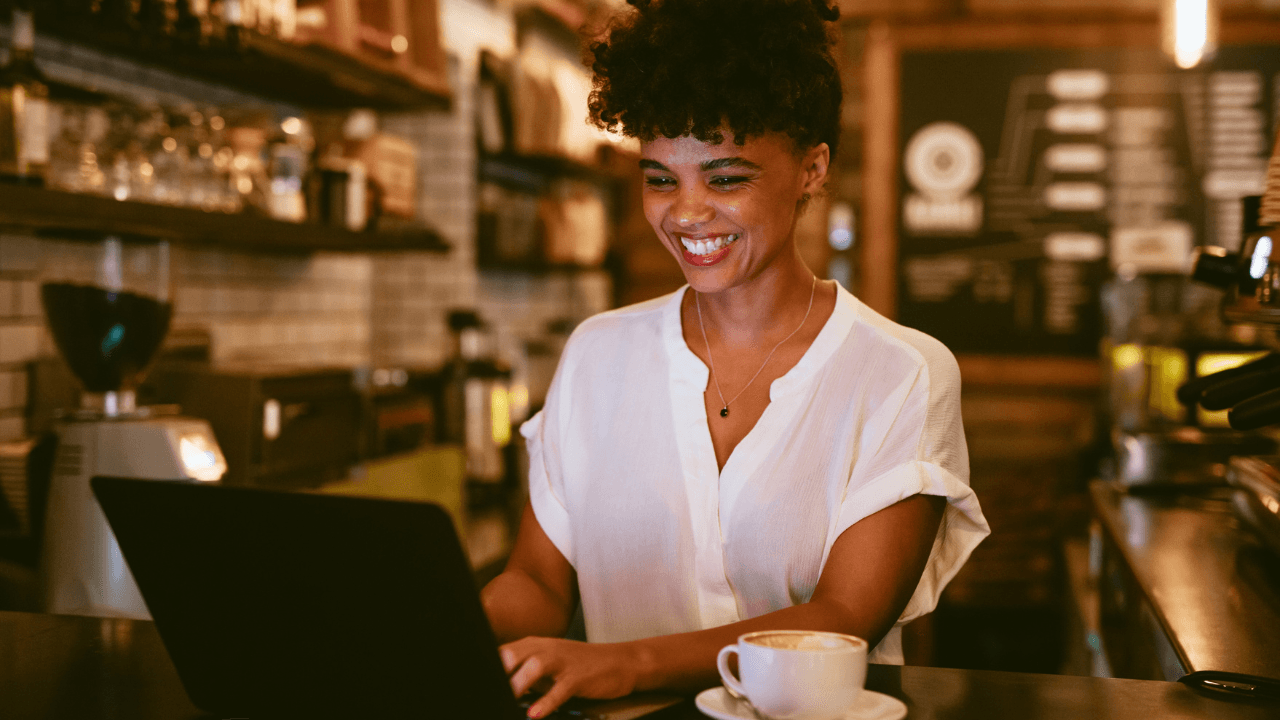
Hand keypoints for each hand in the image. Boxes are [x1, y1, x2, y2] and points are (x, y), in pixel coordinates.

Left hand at [499, 636, 643, 717]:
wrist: (621, 662)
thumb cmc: (581, 665)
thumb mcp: (550, 664)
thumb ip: (525, 672)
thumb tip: (500, 686)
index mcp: (535, 645)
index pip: (503, 651)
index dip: (487, 665)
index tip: (476, 682)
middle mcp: (547, 649)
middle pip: (515, 654)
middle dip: (499, 670)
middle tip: (487, 689)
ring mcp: (564, 662)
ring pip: (536, 666)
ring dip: (519, 682)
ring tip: (508, 699)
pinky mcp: (579, 678)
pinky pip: (560, 690)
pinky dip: (546, 702)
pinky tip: (535, 714)